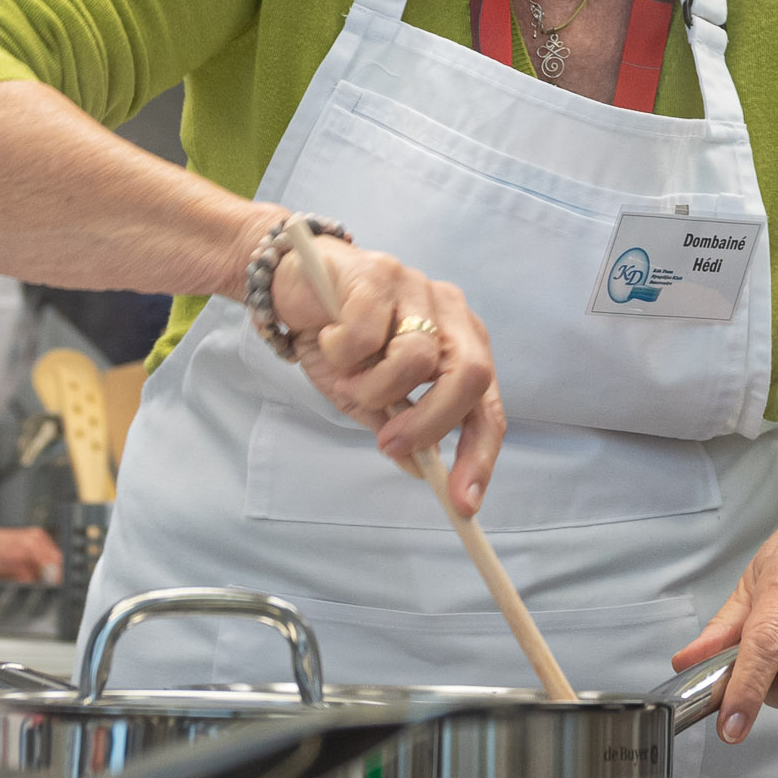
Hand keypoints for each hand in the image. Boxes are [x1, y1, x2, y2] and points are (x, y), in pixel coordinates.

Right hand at [271, 234, 506, 516]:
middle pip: (470, 378)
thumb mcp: (368, 396)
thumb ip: (399, 427)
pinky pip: (365, 336)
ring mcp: (418, 288)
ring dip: (371, 388)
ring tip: (346, 378)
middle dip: (431, 423)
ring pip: (413, 360)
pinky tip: (328, 338)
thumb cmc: (338, 340)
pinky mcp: (379, 274)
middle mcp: (451, 315)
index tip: (463, 503)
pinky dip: (340, 353)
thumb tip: (423, 470)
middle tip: (389, 442)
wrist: (290, 284)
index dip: (480, 457)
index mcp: (461, 346)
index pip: (487, 408)